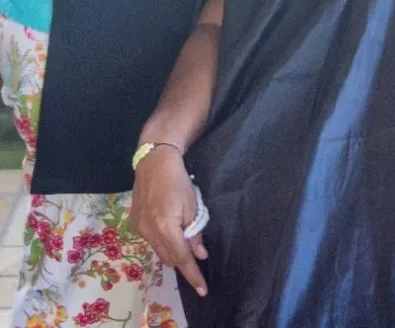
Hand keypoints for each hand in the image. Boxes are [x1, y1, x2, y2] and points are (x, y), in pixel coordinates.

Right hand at [130, 148, 207, 296]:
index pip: (182, 258)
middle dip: (183, 262)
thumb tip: (200, 255)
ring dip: (172, 252)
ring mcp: (140, 228)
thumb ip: (194, 233)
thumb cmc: (178, 180)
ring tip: (183, 244)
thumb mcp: (192, 205)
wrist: (154, 161)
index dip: (193, 275)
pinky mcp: (135, 222)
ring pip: (159, 251)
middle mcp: (149, 232)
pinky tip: (169, 232)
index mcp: (166, 228)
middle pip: (169, 258)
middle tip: (196, 261)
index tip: (203, 289)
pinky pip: (151, 241)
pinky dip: (162, 242)